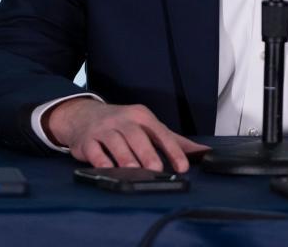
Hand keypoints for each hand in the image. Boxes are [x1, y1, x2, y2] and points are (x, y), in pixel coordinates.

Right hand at [44, 98, 208, 172]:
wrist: (84, 115)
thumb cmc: (123, 124)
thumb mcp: (148, 127)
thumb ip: (174, 140)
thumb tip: (203, 151)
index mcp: (142, 117)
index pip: (161, 133)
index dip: (173, 150)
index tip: (183, 166)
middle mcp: (124, 120)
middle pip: (137, 136)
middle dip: (147, 153)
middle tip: (156, 170)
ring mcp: (104, 129)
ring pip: (116, 142)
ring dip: (125, 157)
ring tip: (133, 171)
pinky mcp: (87, 141)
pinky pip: (94, 150)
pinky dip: (101, 160)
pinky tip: (108, 169)